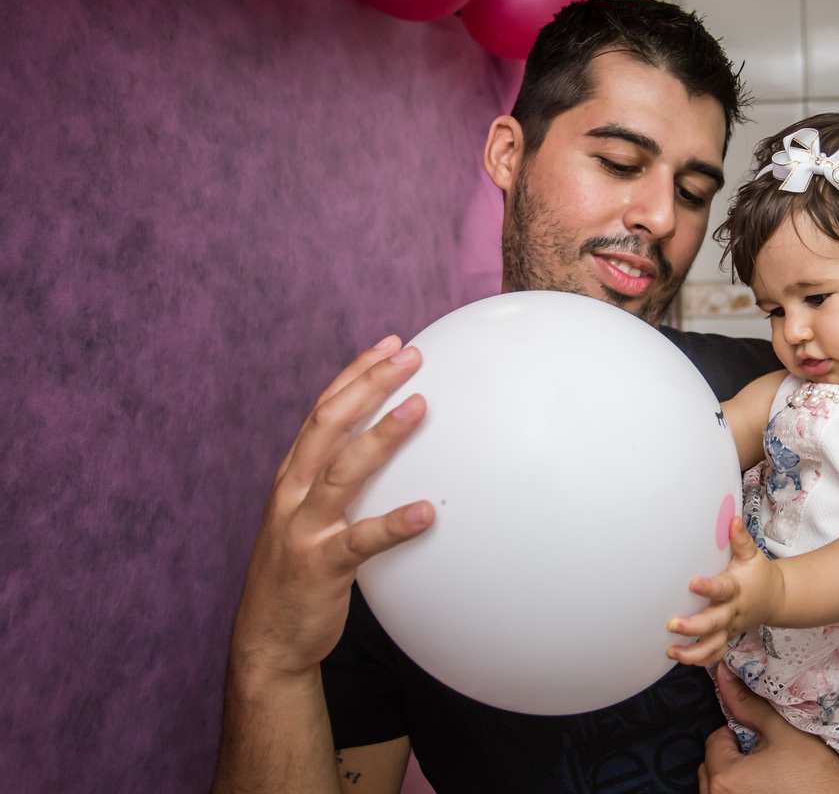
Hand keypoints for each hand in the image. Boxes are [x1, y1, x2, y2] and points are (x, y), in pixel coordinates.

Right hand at [230, 335, 434, 680]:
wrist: (266, 640)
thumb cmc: (298, 572)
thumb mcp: (309, 516)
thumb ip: (337, 482)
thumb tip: (385, 450)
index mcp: (291, 476)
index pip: (323, 410)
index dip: (355, 374)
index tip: (389, 344)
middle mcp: (292, 494)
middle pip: (329, 425)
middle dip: (369, 385)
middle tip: (409, 357)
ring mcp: (304, 529)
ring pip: (342, 471)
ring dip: (382, 437)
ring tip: (419, 408)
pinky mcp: (321, 568)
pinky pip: (360, 542)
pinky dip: (392, 525)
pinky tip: (425, 513)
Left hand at [667, 517, 778, 665]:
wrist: (776, 599)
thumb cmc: (758, 575)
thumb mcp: (752, 555)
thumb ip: (740, 540)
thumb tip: (732, 519)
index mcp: (737, 589)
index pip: (722, 589)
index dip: (708, 588)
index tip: (692, 583)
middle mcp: (732, 612)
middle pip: (714, 623)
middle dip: (694, 627)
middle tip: (673, 625)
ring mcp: (729, 627)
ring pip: (714, 645)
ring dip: (693, 652)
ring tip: (672, 652)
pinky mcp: (726, 637)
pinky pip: (715, 653)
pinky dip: (700, 659)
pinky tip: (681, 658)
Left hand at [698, 663, 838, 793]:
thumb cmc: (816, 770)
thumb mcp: (780, 730)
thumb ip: (747, 704)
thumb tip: (723, 675)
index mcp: (726, 779)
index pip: (714, 742)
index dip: (737, 734)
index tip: (761, 738)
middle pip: (712, 767)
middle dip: (732, 757)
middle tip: (763, 755)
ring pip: (719, 787)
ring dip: (735, 777)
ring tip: (767, 774)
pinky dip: (744, 790)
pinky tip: (769, 788)